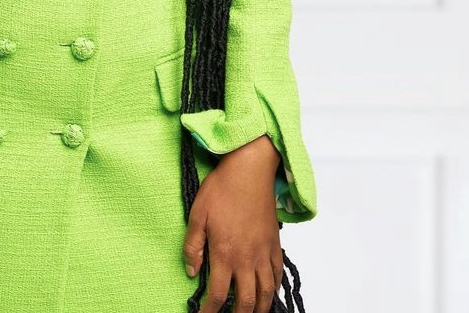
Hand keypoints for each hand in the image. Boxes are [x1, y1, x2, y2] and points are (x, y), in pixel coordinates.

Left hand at [183, 135, 282, 312]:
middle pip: (245, 300)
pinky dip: (274, 289)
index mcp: (225, 252)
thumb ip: (192, 245)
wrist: (250, 170)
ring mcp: (263, 252)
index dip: (210, 310)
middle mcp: (246, 258)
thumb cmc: (222, 188)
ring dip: (258, 308)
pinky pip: (278, 274)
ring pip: (265, 292)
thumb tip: (191, 270)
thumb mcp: (197, 214)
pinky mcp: (274, 244)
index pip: (218, 294)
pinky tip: (269, 293)